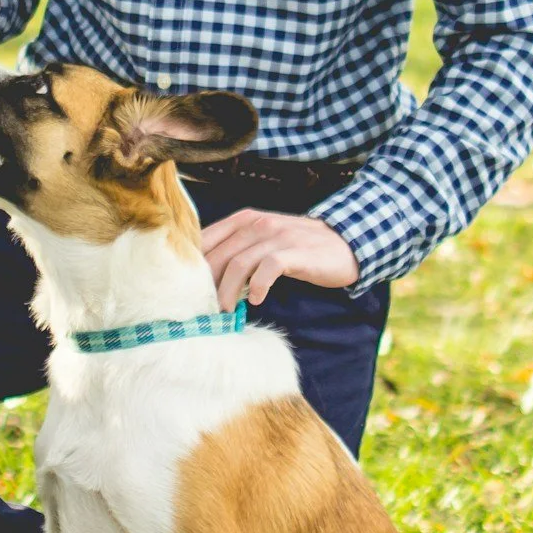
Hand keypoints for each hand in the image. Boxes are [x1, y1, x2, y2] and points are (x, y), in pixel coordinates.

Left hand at [200, 209, 357, 306]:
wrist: (345, 243)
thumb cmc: (298, 247)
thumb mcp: (264, 242)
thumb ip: (238, 251)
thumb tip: (206, 279)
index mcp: (244, 220)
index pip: (206, 239)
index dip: (192, 266)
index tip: (187, 291)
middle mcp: (257, 223)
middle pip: (218, 255)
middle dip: (207, 285)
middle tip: (203, 309)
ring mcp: (277, 236)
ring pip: (238, 263)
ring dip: (228, 291)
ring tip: (225, 311)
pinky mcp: (295, 251)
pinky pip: (269, 268)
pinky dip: (258, 286)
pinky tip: (257, 300)